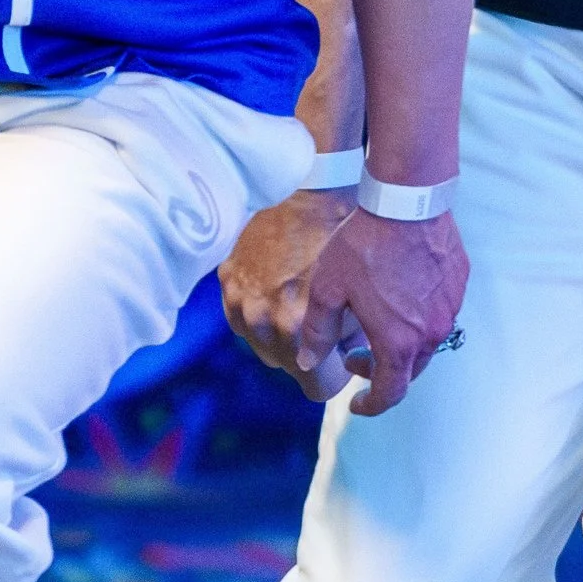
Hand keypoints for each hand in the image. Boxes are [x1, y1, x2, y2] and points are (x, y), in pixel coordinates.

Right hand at [220, 191, 355, 387]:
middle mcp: (263, 319)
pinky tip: (275, 297)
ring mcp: (240, 300)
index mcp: (296, 326)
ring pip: (263, 346)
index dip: (335, 377)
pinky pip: (242, 319)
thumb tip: (348, 364)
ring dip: (282, 337)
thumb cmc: (340, 241)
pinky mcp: (227, 281)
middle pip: (288, 366)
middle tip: (324, 333)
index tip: (342, 365)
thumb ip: (347, 341)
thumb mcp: (355, 298)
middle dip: (308, 354)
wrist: (312, 193)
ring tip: (300, 311)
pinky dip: (259, 314)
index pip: (318, 388)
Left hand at [220, 196, 465, 415]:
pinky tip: (399, 295)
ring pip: (427, 343)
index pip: (390, 393)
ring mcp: (449, 309)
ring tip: (375, 324)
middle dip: (382, 373)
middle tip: (355, 357)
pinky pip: (439, 314)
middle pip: (410, 371)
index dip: (372, 405)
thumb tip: (308, 362)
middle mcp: (431, 332)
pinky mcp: (458, 284)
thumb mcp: (327, 289)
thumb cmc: (363, 245)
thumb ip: (317, 331)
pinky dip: (418, 318)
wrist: (407, 201)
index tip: (356, 403)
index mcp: (398, 342)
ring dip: (401, 345)